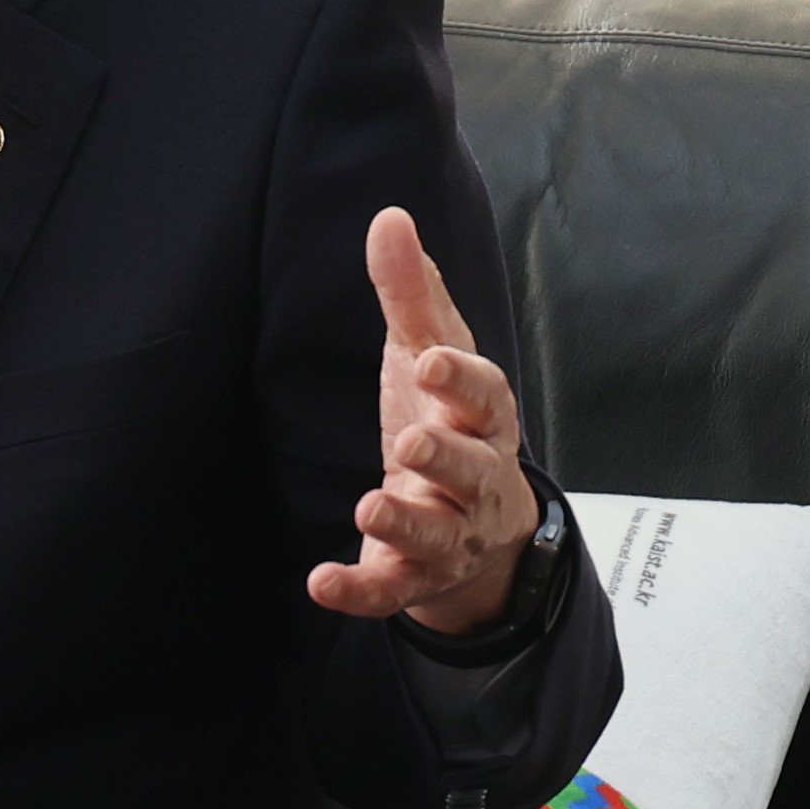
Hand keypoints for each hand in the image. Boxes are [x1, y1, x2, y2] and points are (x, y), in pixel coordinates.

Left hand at [306, 207, 538, 633]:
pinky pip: (388, 591)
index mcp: (483, 422)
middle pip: (472, 471)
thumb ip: (412, 295)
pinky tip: (321, 582)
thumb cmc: (450, 424)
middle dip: (445, 459)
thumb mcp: (430, 357)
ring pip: (435, 535)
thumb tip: (391, 216)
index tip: (431, 362)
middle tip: (411, 444)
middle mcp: (475, 482)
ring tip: (369, 507)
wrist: (477, 532)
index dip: (463, 381)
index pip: (488, 397)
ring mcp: (447, 536)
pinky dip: (357, 591)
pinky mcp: (411, 578)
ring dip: (404, 523)